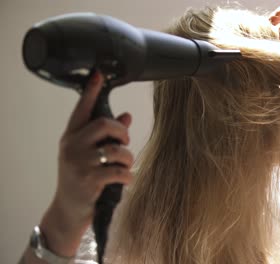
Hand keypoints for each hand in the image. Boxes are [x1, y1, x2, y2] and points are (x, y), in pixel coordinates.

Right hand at [39, 71, 133, 255]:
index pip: (81, 110)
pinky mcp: (90, 180)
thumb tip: (126, 116)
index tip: (99, 74)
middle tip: (125, 140)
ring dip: (128, 157)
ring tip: (126, 165)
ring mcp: (80, 163)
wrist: (68, 210)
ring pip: (116, 149)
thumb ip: (105, 136)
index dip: (91, 92)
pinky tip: (126, 179)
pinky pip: (120, 170)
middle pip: (104, 124)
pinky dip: (128, 175)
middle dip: (122, 131)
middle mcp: (72, 147)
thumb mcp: (87, 155)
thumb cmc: (81, 179)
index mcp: (70, 137)